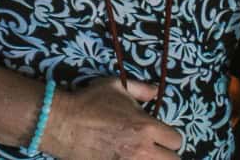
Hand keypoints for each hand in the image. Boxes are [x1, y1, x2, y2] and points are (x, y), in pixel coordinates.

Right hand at [44, 77, 185, 159]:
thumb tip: (156, 91)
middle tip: (155, 151)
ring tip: (142, 156)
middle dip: (166, 155)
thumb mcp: (116, 86)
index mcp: (146, 126)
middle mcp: (141, 149)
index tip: (162, 137)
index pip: (176, 140)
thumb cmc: (89, 102)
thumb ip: (141, 89)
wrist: (62, 123)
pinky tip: (126, 159)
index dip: (171, 139)